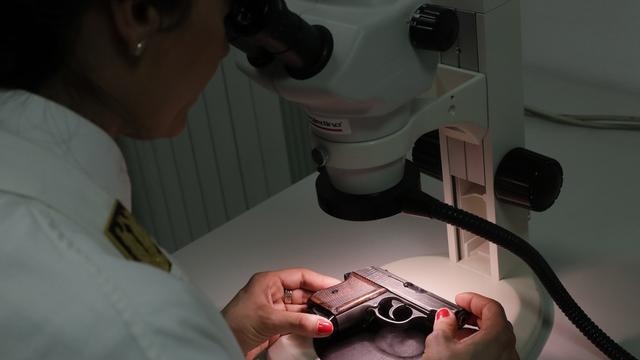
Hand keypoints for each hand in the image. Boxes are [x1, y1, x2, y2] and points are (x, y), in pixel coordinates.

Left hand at [222, 268, 340, 358]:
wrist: (218, 345)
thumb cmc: (231, 324)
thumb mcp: (269, 319)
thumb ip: (299, 323)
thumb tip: (323, 324)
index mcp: (268, 282)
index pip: (301, 276)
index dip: (320, 281)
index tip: (337, 287)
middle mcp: (271, 294)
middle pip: (303, 293)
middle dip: (319, 301)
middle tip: (336, 307)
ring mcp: (273, 311)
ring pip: (301, 310)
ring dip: (313, 317)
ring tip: (328, 321)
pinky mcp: (273, 327)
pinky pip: (296, 324)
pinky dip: (306, 328)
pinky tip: (315, 330)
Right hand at [423, 292, 518, 359]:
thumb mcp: (439, 344)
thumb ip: (443, 324)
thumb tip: (445, 318)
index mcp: (498, 336)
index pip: (491, 307)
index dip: (473, 299)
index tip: (460, 299)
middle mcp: (508, 350)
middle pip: (496, 323)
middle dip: (474, 315)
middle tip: (458, 313)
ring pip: (495, 340)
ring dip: (476, 333)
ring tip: (455, 335)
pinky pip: (494, 354)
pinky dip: (480, 347)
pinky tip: (462, 352)